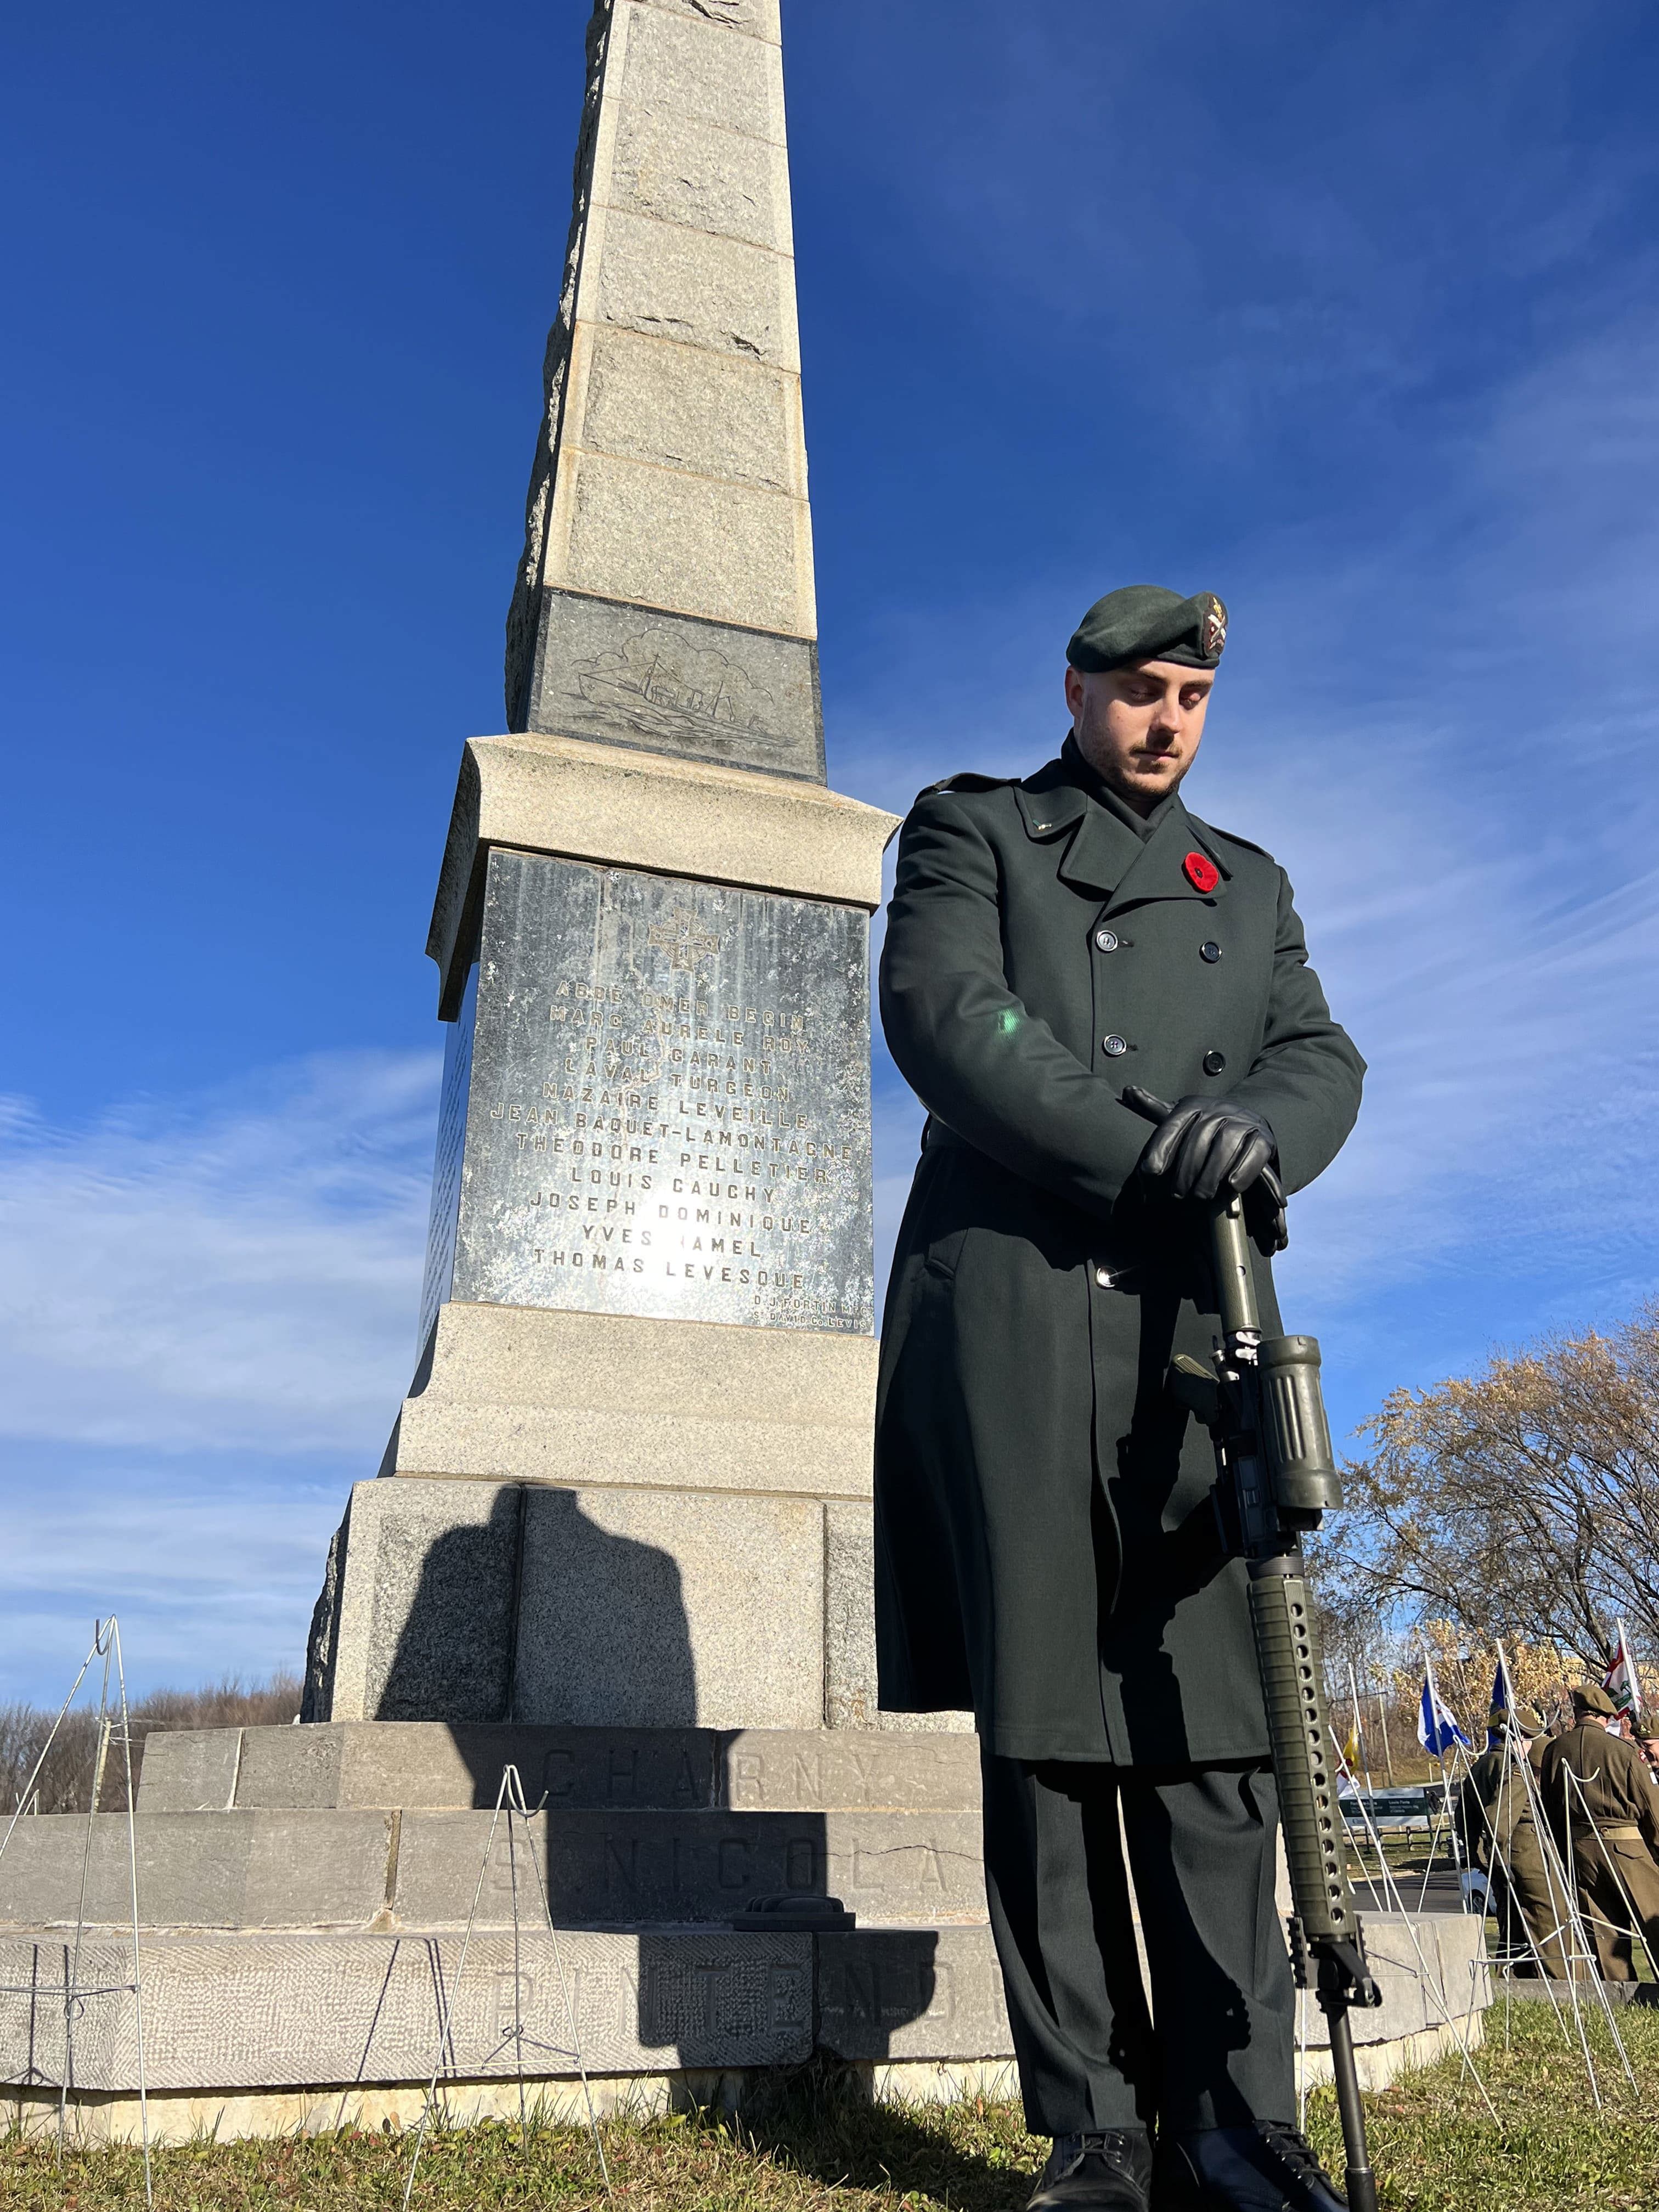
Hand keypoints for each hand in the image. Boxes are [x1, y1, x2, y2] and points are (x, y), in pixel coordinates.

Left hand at [1122, 1086, 1288, 1254]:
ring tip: (1200, 1197)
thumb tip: (1128, 1092)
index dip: (1159, 1149)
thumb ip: (1153, 1109)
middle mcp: (1218, 1109)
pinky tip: (1231, 1187)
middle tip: (1176, 1195)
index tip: (1148, 1173)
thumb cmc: (1203, 1128)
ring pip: (1225, 1145)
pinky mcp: (1264, 1138)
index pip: (1172, 1125)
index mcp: (1192, 1105)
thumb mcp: (1179, 1118)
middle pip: (1198, 1138)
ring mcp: (1243, 1122)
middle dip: (1185, 1169)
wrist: (1246, 1123)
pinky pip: (1254, 1153)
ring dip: (1211, 1173)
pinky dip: (1243, 1170)